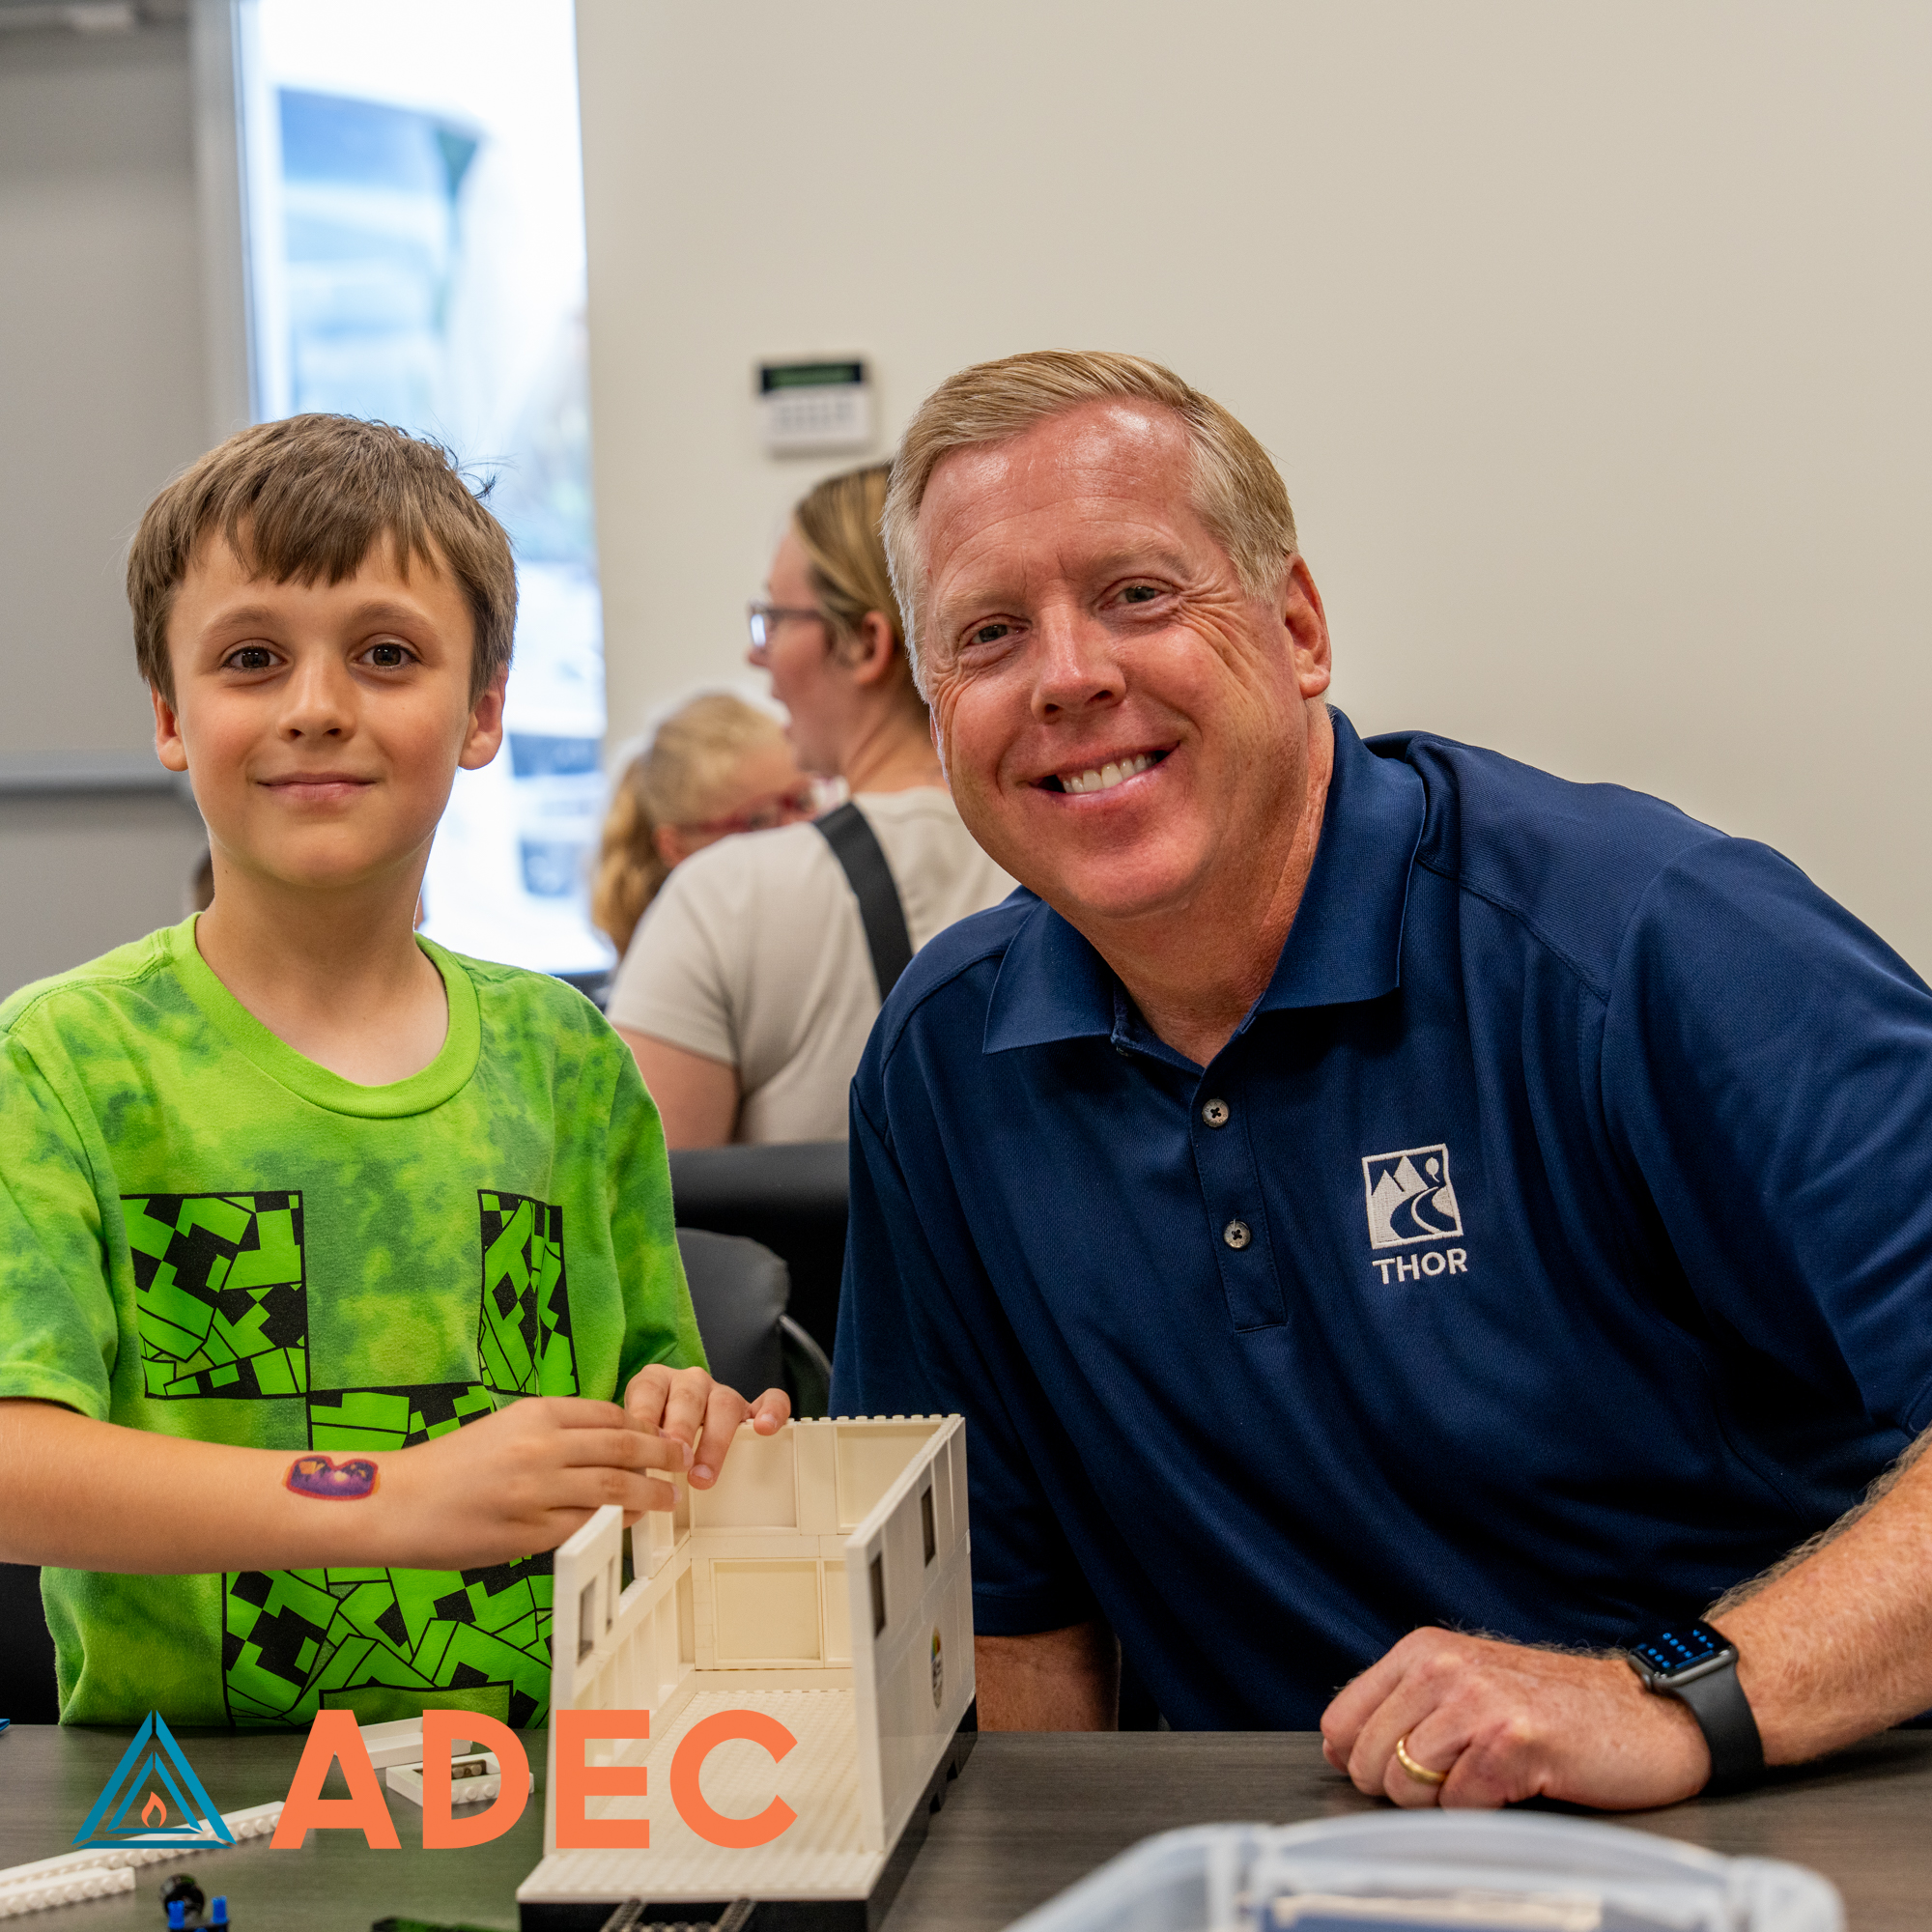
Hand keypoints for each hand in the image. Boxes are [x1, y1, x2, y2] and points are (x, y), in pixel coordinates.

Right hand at [386, 1396, 686, 1567]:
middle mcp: (542, 1446)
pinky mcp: (530, 1532)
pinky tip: (626, 1522)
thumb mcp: (505, 1428)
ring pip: (613, 1488)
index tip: (661, 1436)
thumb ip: (553, 1434)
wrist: (397, 1501)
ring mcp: (538, 1491)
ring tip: (667, 1498)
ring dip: (649, 1493)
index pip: (610, 1415)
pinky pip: (586, 1526)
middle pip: (624, 1448)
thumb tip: (605, 1447)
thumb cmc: (449, 1466)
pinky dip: (613, 1523)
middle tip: (681, 1463)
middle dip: (661, 1456)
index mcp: (537, 1413)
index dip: (644, 1428)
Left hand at [623, 1364, 789, 1488]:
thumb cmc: (651, 1437)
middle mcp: (689, 1382)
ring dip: (714, 1441)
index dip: (644, 1416)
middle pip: (688, 1398)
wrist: (673, 1431)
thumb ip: (628, 1448)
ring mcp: (721, 1393)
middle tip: (676, 1461)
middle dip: (681, 1430)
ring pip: (724, 1403)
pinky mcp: (750, 1408)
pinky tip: (764, 1429)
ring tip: (704, 1473)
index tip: (641, 1446)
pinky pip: (769, 1400)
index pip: (648, 1389)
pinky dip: (771, 1411)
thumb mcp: (633, 1436)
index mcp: (655, 1382)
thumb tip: (618, 1479)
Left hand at [1319, 1628, 1710, 1810]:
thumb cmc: (1558, 1709)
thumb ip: (1406, 1708)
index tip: (1395, 1773)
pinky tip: (1518, 1784)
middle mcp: (1441, 1666)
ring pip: (1405, 1786)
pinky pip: (1458, 1805)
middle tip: (1458, 1779)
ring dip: (1445, 1802)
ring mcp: (1474, 1700)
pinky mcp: (1510, 1740)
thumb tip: (1341, 1751)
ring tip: (1490, 1777)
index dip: (1359, 1762)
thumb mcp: (1469, 1685)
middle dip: (1404, 1790)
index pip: (1341, 1720)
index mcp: (1422, 1650)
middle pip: (1367, 1760)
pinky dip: (1484, 1811)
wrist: (1648, 1715)